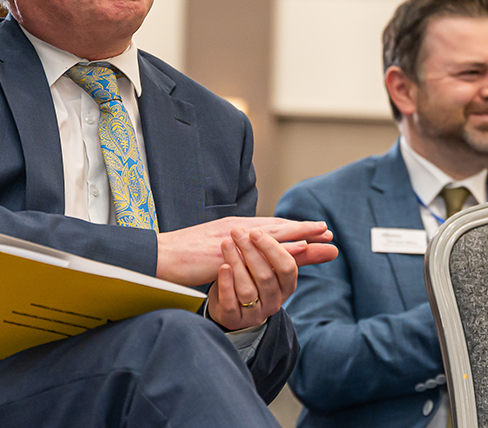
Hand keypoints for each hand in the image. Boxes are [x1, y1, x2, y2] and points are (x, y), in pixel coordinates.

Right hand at [155, 216, 336, 286]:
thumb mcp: (212, 254)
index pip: (268, 229)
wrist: (158, 257)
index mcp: (233, 231)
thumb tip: (240, 260)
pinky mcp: (231, 248)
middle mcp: (237, 229)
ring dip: (302, 234)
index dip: (292, 230)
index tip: (313, 232)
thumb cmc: (179, 258)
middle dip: (304, 229)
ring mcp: (234, 236)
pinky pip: (263, 247)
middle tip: (328, 232)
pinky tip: (302, 245)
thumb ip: (230, 254)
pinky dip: (285, 244)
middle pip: (277, 228)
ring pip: (276, 234)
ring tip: (324, 234)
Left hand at [206, 228, 299, 329]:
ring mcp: (254, 313)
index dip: (272, 248)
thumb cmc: (251, 277)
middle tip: (236, 232)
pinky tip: (222, 267)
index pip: (286, 267)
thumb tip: (319, 240)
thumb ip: (289, 250)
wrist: (229, 304)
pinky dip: (226, 284)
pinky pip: (231, 303)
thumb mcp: (271, 265)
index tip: (255, 232)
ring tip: (226, 243)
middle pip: (266, 277)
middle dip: (250, 251)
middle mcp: (273, 302)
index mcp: (287, 287)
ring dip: (236, 263)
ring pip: (247, 290)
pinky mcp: (234, 320)